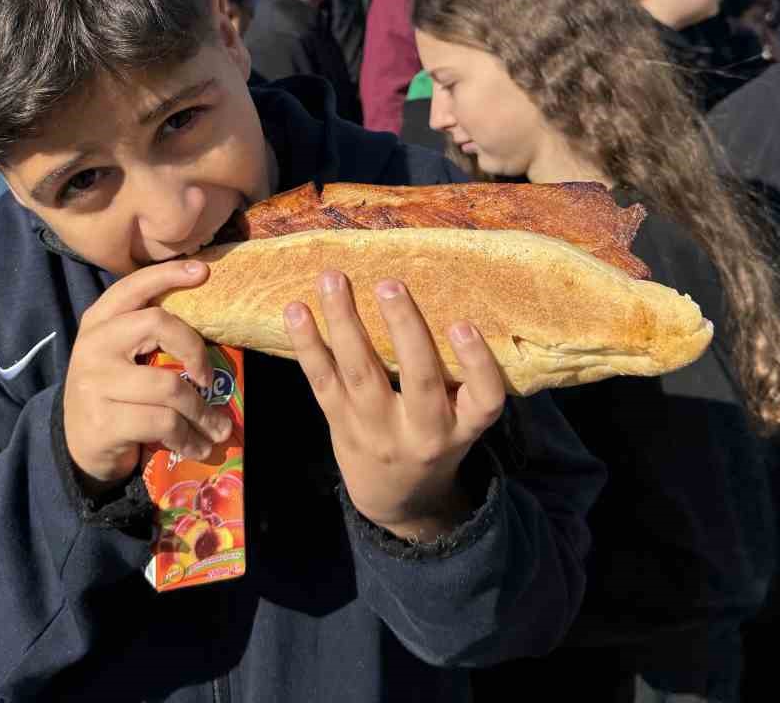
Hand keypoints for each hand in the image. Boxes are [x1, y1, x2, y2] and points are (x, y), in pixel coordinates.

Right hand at [62, 260, 232, 495]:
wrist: (77, 447)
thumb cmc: (113, 394)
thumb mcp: (120, 356)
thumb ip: (147, 336)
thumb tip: (209, 325)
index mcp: (99, 321)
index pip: (133, 286)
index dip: (168, 274)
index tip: (202, 272)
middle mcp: (94, 345)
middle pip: (157, 324)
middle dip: (196, 352)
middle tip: (209, 379)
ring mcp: (96, 383)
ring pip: (169, 386)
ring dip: (202, 413)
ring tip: (217, 429)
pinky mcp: (104, 421)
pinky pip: (164, 423)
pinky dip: (189, 438)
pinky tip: (197, 446)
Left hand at [284, 272, 506, 541]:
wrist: (396, 500)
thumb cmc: (435, 439)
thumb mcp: (460, 420)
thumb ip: (459, 379)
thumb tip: (449, 296)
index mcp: (462, 427)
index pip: (484, 400)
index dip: (477, 364)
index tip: (463, 326)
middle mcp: (422, 432)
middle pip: (417, 379)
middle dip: (403, 329)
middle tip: (390, 284)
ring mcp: (376, 430)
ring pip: (360, 373)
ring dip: (344, 321)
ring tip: (332, 279)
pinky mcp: (340, 424)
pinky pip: (321, 382)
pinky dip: (307, 344)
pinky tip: (295, 310)